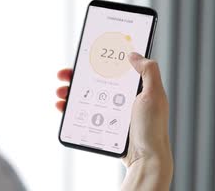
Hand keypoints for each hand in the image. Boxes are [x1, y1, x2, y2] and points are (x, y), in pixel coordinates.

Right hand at [55, 53, 172, 172]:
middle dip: (77, 76)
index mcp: (134, 88)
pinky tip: (62, 107)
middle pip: (95, 81)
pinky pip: (83, 114)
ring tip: (60, 92)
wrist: (146, 159)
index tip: (83, 57)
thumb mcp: (154, 95)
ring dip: (70, 92)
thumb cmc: (152, 128)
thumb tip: (133, 54)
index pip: (112, 69)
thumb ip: (148, 71)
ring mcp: (111, 113)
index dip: (97, 61)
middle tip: (63, 75)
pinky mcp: (102, 126)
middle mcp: (121, 98)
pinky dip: (70, 109)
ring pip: (86, 97)